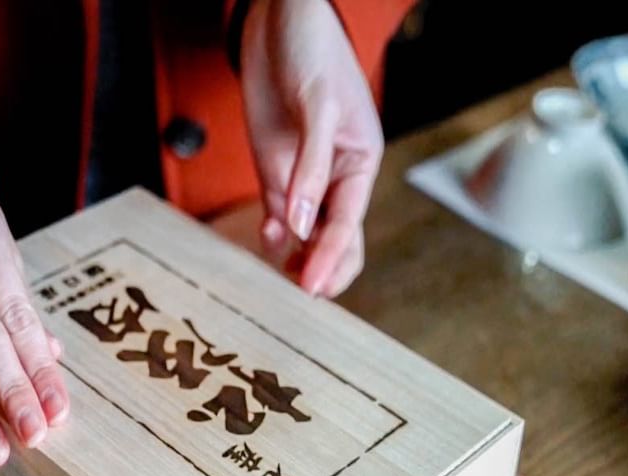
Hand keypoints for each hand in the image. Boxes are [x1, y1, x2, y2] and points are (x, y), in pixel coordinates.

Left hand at [241, 0, 383, 296]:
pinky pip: (279, 217)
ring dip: (298, 259)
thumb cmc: (311, 52)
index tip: (314, 288)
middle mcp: (335, 179)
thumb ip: (309, 169)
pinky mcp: (276, 175)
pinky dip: (274, 235)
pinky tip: (268, 242)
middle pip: (336, 240)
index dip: (331, 258)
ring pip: (308, 235)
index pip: (347, 224)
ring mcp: (304, 180)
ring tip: (284, 282)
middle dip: (323, 269)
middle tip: (301, 296)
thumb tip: (301, 229)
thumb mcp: (317, 107)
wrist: (277, 20)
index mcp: (359, 164)